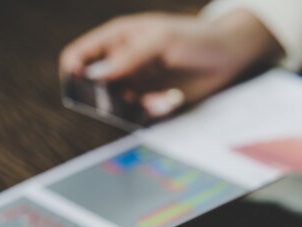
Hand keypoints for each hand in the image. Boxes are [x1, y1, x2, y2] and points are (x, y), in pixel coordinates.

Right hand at [59, 11, 281, 117]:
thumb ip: (128, 57)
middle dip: (103, 99)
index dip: (72, 73)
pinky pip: (138, 114)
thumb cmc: (194, 37)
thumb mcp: (160, 40)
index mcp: (116, 39)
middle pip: (92, 86)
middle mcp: (121, 62)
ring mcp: (136, 82)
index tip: (81, 90)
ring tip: (158, 99)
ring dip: (132, 107)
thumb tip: (95, 75)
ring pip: (116, 104)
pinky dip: (150, 112)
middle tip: (126, 101)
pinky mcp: (151, 100)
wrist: (228, 56)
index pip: (78, 56)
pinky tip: (169, 101)